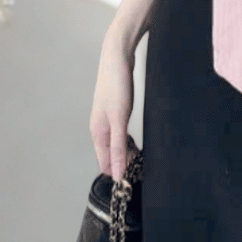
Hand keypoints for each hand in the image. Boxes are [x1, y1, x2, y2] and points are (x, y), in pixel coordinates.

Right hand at [89, 40, 134, 182]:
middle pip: (110, 156)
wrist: (117, 57)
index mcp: (97, 133)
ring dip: (127, 153)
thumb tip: (117, 173)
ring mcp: (108, 120)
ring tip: (143, 159)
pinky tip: (137, 143)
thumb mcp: (119, 120)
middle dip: (124, 165)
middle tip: (143, 170)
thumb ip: (117, 147)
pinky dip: (128, 141)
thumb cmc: (116, 85)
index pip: (105, 164)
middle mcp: (100, 128)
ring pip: (116, 145)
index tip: (133, 183)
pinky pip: (121, 134)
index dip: (118, 175)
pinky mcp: (116, 111)